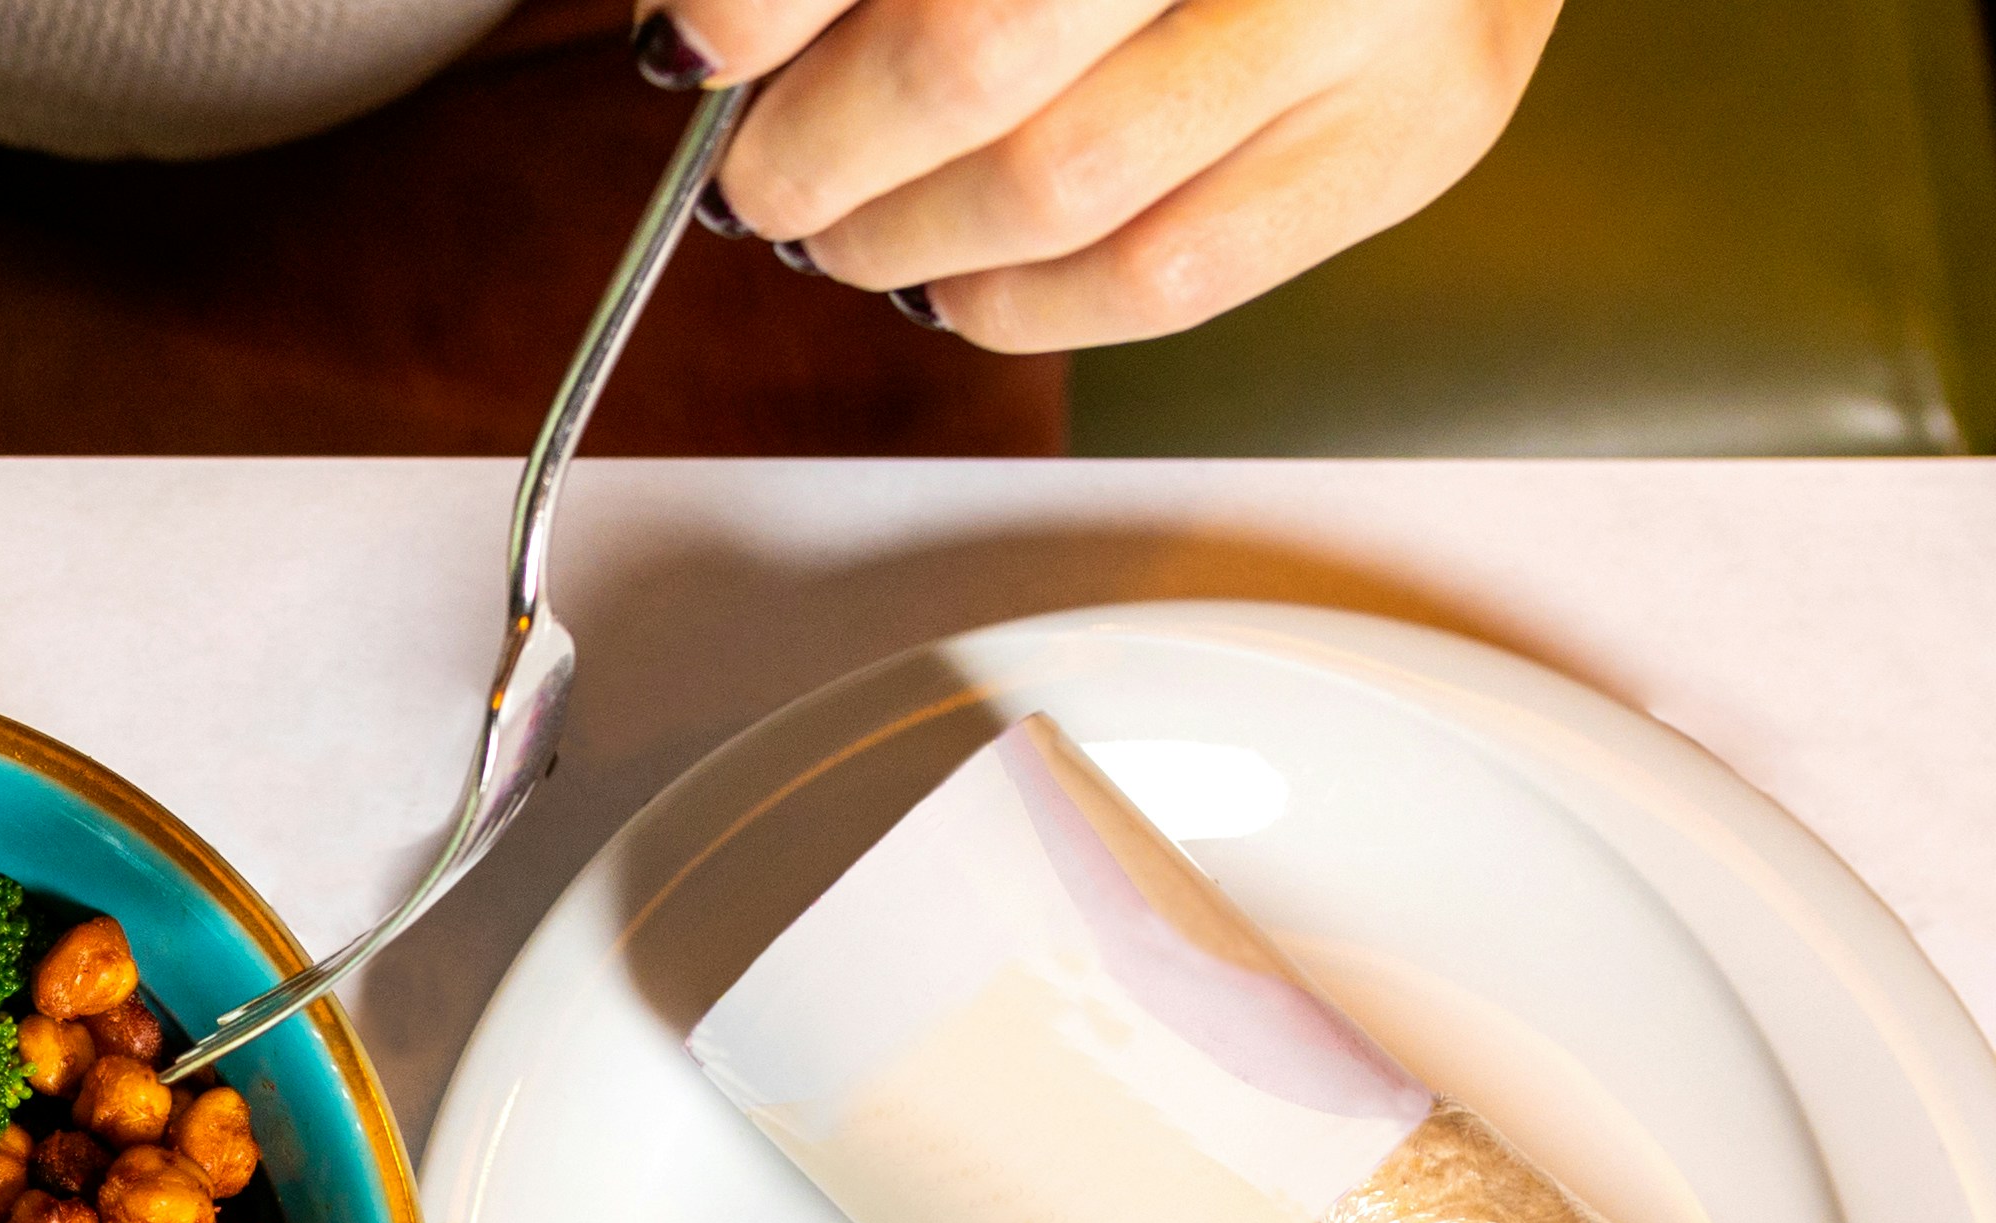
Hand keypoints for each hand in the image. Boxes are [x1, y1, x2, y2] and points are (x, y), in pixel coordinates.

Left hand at [642, 0, 1562, 350]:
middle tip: (764, 173)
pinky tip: (956, 279)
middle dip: (823, 142)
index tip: (699, 50)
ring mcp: (1370, 9)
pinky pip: (1167, 277)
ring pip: (1057, 184)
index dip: (767, 6)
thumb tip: (713, 40)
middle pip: (975, 52)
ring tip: (844, 229)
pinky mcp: (1413, 130)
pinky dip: (1016, 302)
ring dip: (899, 235)